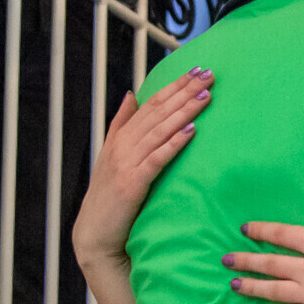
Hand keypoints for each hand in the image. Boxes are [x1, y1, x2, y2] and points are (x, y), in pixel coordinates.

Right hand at [71, 68, 211, 269]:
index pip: (151, 104)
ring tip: (205, 96)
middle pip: (158, 112)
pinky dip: (173, 144)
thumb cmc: (108, 195)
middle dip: (184, 92)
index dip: (174, 86)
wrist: (95, 233)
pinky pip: (156, 160)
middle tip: (209, 74)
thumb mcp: (111, 155)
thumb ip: (121, 124)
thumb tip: (131, 94)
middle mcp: (122, 146)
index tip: (196, 70)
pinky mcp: (132, 185)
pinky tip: (191, 132)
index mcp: (121, 137)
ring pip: (159, 131)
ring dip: (184, 112)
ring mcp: (126, 165)